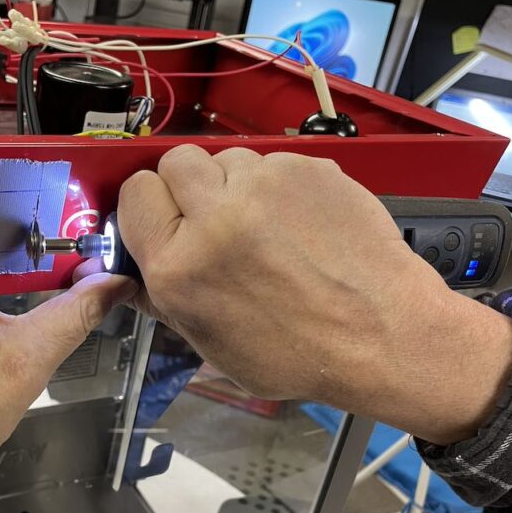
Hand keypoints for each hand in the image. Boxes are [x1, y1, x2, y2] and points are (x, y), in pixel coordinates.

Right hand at [113, 145, 511, 443]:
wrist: (383, 335)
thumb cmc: (296, 354)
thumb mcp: (210, 345)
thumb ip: (161, 299)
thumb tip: (128, 273)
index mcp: (177, 267)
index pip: (135, 193)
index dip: (148, 205)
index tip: (165, 219)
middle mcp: (212, 217)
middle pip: (175, 161)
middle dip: (188, 184)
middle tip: (212, 214)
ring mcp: (263, 185)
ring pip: (227, 158)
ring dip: (235, 184)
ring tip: (264, 224)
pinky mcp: (306, 168)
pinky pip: (274, 162)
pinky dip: (279, 187)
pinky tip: (300, 223)